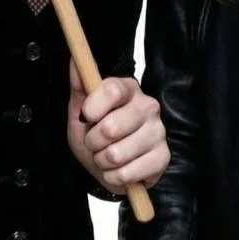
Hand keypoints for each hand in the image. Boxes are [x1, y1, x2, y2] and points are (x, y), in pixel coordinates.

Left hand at [67, 60, 169, 192]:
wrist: (110, 167)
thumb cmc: (96, 137)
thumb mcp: (80, 114)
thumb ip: (79, 88)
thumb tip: (75, 62)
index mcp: (128, 89)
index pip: (112, 89)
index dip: (93, 106)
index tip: (86, 116)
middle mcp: (147, 106)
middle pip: (111, 127)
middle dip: (93, 142)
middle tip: (95, 143)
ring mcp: (158, 132)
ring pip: (117, 154)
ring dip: (102, 162)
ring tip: (106, 158)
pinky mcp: (163, 157)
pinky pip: (128, 173)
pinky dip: (114, 177)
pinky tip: (119, 170)